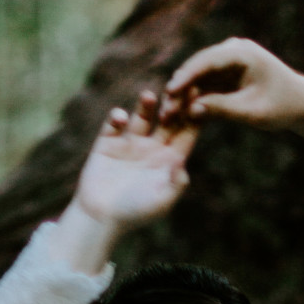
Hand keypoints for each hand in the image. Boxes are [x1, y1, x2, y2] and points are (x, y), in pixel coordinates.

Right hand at [74, 96, 198, 226]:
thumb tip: (182, 164)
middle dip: (174, 104)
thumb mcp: (161, 201)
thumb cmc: (134, 213)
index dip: (194, 118)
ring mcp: (130, 144)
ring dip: (146, 105)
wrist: (100, 218)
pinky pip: (114, 123)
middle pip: (167, 120)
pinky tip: (120, 118)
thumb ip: (175, 183)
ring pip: (142, 117)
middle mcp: (152, 149)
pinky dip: (116, 117)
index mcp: (169, 161)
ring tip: (149, 96)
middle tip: (180, 85)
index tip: (202, 100)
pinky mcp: (108, 142)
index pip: (185, 134)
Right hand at [160, 38, 303, 131]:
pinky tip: (179, 115)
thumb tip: (191, 109)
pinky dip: (193, 100)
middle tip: (164, 111)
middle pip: (197, 68)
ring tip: (168, 116)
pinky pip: (204, 86)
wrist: (301, 104)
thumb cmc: (283, 106)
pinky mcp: (225, 74)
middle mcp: (232, 51)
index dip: (186, 77)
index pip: (207, 61)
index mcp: (242, 53)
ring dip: (183, 97)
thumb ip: (222, 109)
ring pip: (197, 78)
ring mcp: (227, 61)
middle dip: (180, 90)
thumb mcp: (253, 112)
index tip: (169, 92)